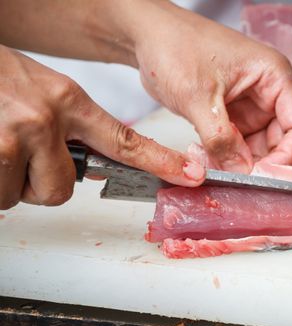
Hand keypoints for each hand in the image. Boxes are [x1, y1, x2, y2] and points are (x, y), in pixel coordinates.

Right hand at [0, 45, 204, 209]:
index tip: (188, 174)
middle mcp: (47, 120)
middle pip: (63, 189)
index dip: (160, 162)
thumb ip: (75, 128)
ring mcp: (17, 138)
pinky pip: (0, 196)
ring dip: (13, 182)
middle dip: (43, 184)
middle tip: (24, 159)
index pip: (125, 141)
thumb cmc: (0, 79)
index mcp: (69, 101)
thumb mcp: (48, 93)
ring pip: (28, 195)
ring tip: (1, 148)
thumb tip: (94, 168)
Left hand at [129, 2, 291, 172]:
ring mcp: (250, 103)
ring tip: (218, 167)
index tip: (265, 176)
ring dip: (242, 161)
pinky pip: (239, 142)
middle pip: (282, 140)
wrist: (146, 36)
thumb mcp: (198, 96)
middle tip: (239, 180)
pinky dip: (227, 155)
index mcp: (273, 76)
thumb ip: (221, 138)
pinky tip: (208, 157)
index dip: (288, 156)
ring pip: (260, 145)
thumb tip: (241, 172)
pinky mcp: (231, 113)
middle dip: (263, 162)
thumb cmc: (175, 45)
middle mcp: (267, 90)